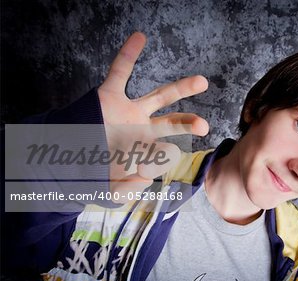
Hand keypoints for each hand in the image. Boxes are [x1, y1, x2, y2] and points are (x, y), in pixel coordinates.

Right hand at [97, 32, 208, 201]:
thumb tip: (148, 175)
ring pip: (159, 96)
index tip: (143, 168)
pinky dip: (128, 55)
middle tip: (204, 126)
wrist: (59, 158)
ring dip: (181, 89)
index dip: (158, 160)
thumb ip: (131, 190)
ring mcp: (128, 112)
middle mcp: (141, 129)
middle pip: (173, 123)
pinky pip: (119, 72)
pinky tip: (140, 38)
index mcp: (144, 151)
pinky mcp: (109, 97)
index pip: (163, 153)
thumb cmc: (88, 175)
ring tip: (202, 82)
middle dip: (190, 123)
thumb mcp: (111, 192)